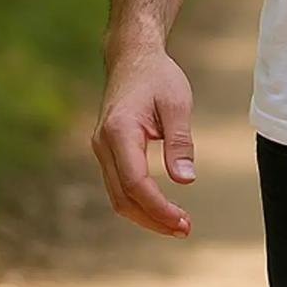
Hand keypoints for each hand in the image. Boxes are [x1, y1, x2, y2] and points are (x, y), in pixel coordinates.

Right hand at [91, 47, 195, 238]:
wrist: (132, 56)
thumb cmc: (157, 76)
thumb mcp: (176, 103)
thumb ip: (179, 142)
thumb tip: (185, 180)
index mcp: (119, 131)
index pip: (135, 183)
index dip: (158, 207)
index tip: (183, 221)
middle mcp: (103, 144)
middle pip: (122, 197)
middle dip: (153, 219)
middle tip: (185, 229)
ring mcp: (101, 149)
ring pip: (117, 196)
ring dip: (145, 214)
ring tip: (177, 224)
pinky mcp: (107, 151)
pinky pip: (119, 185)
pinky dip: (138, 202)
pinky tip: (161, 208)